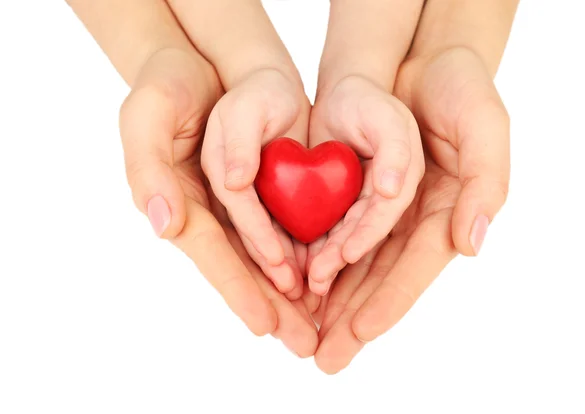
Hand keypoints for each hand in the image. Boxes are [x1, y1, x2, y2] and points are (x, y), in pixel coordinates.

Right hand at [120, 48, 317, 356]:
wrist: (200, 64)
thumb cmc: (166, 87)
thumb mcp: (146, 114)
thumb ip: (147, 168)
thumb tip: (163, 222)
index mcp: (176, 203)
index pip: (211, 253)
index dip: (238, 288)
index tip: (265, 324)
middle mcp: (205, 214)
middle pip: (241, 267)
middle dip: (272, 306)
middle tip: (303, 345)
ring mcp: (231, 207)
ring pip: (263, 257)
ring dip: (290, 294)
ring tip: (318, 326)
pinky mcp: (257, 192)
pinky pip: (279, 229)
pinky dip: (299, 256)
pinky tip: (321, 280)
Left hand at [314, 47, 509, 373]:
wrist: (419, 60)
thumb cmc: (459, 89)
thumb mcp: (485, 126)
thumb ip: (486, 184)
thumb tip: (472, 244)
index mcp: (447, 215)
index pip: (415, 269)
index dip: (388, 302)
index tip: (358, 333)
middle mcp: (414, 222)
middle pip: (380, 279)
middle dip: (352, 320)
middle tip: (325, 359)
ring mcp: (384, 212)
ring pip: (353, 266)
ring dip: (329, 302)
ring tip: (303, 335)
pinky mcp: (356, 195)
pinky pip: (334, 234)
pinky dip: (316, 261)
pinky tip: (296, 286)